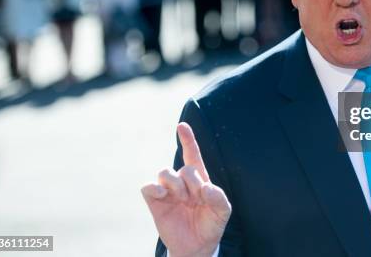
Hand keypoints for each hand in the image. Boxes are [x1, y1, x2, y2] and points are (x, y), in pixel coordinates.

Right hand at [142, 122, 230, 256]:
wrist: (196, 247)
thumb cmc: (210, 225)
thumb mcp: (223, 212)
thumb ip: (219, 197)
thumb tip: (206, 187)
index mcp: (199, 179)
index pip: (193, 154)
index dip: (188, 139)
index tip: (182, 125)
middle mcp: (182, 182)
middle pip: (184, 167)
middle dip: (193, 182)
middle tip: (197, 199)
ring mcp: (167, 191)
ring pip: (165, 172)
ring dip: (176, 185)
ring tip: (183, 200)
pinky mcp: (155, 202)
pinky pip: (148, 187)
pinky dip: (154, 187)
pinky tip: (163, 194)